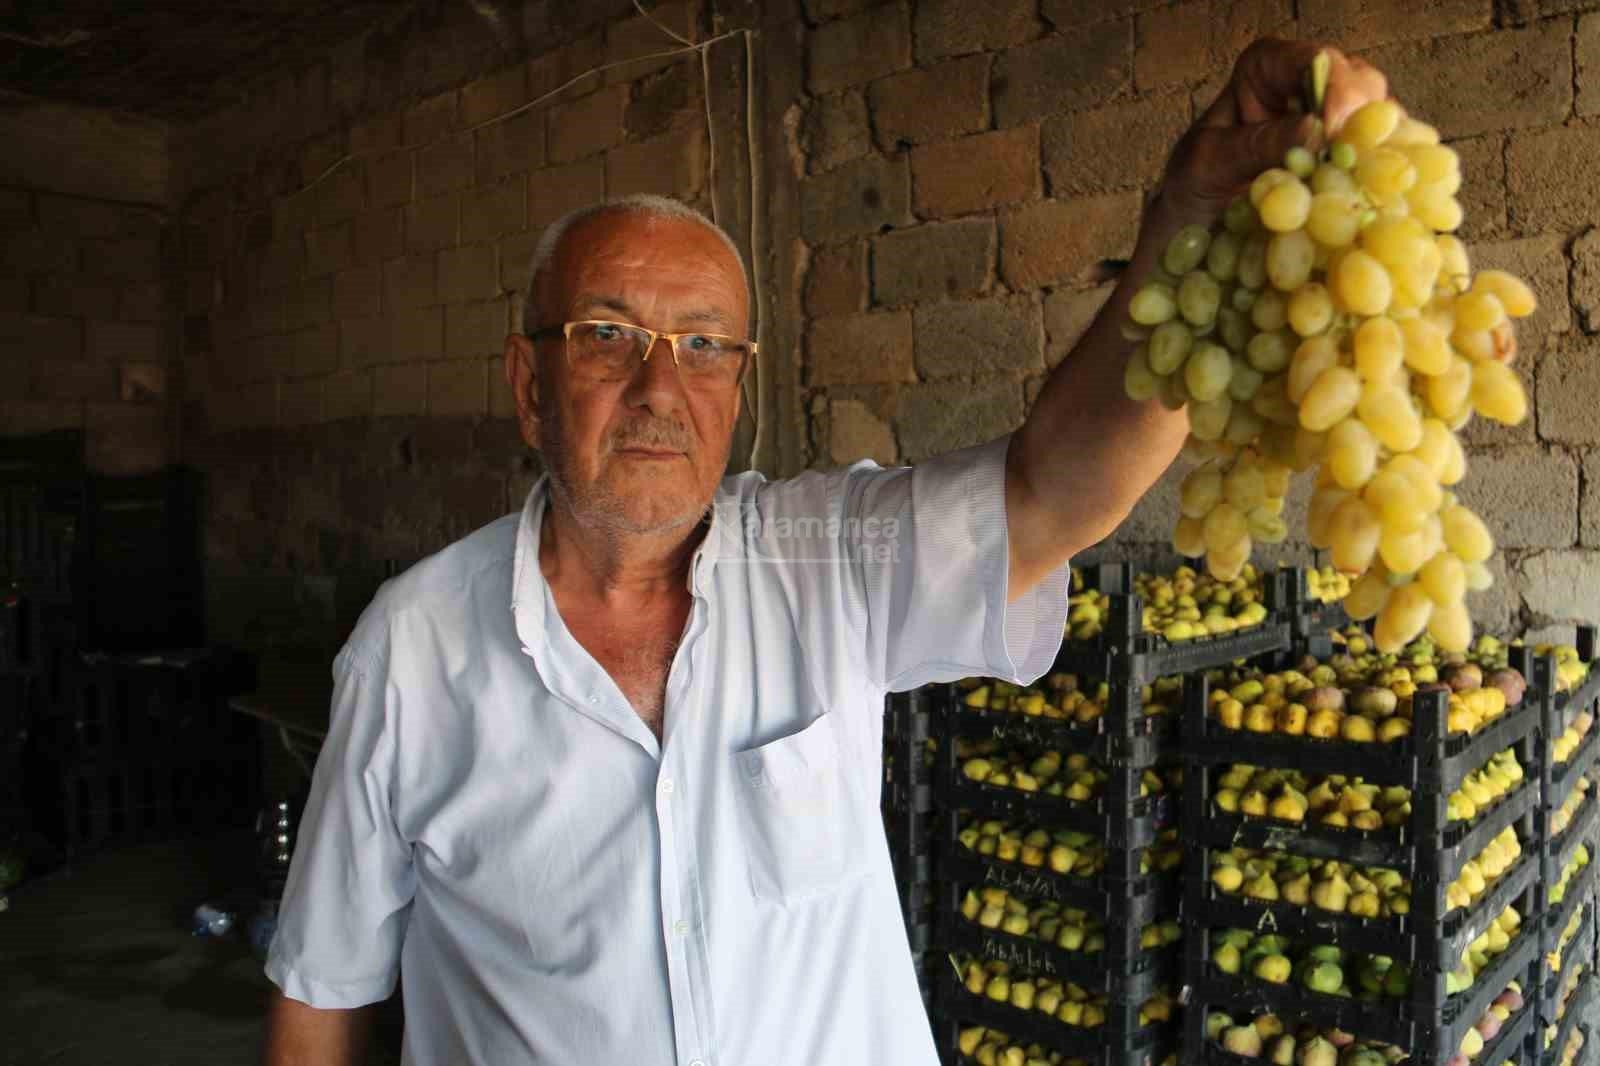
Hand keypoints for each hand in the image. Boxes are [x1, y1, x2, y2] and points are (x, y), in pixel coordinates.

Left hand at [1153, 38, 1389, 223]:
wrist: (1192, 231)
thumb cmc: (1192, 186)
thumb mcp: (1210, 164)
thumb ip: (1257, 144)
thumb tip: (1315, 131)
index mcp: (1267, 68)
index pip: (1314, 60)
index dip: (1334, 89)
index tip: (1332, 131)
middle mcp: (1310, 86)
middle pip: (1360, 84)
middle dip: (1361, 122)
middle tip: (1352, 162)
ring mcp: (1336, 123)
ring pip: (1379, 121)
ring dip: (1375, 154)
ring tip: (1360, 186)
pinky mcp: (1350, 161)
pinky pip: (1381, 159)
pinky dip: (1379, 177)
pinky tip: (1371, 198)